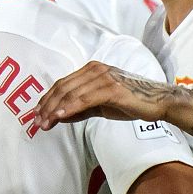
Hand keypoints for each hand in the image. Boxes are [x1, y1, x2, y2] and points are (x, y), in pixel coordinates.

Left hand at [37, 61, 174, 130]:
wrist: (157, 103)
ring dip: (54, 110)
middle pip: (63, 87)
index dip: (47, 99)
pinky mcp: (111, 88)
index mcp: (92, 70)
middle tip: (36, 122)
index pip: (63, 84)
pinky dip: (69, 108)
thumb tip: (58, 116)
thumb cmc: (130, 102)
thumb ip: (80, 108)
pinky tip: (59, 117)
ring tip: (44, 123)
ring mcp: (104, 77)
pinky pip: (85, 99)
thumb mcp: (100, 106)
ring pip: (71, 93)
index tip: (36, 114)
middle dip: (47, 106)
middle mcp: (96, 69)